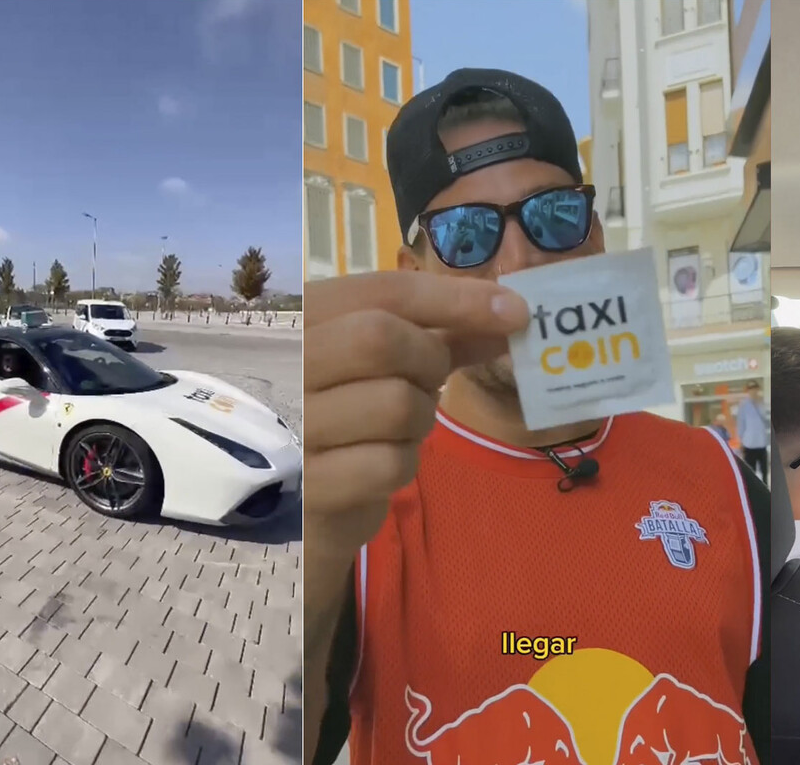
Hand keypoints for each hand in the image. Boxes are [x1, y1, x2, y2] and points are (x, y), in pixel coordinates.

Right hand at [303, 271, 528, 553]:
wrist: (298, 508)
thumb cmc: (347, 420)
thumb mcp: (385, 367)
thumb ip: (442, 336)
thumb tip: (511, 314)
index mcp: (298, 321)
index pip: (380, 292)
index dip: (453, 298)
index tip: (515, 312)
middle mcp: (284, 365)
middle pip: (379, 338)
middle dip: (429, 360)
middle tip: (429, 382)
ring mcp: (290, 426)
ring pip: (394, 404)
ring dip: (419, 420)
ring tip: (396, 430)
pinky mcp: (307, 486)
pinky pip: (388, 463)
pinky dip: (403, 465)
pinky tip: (380, 466)